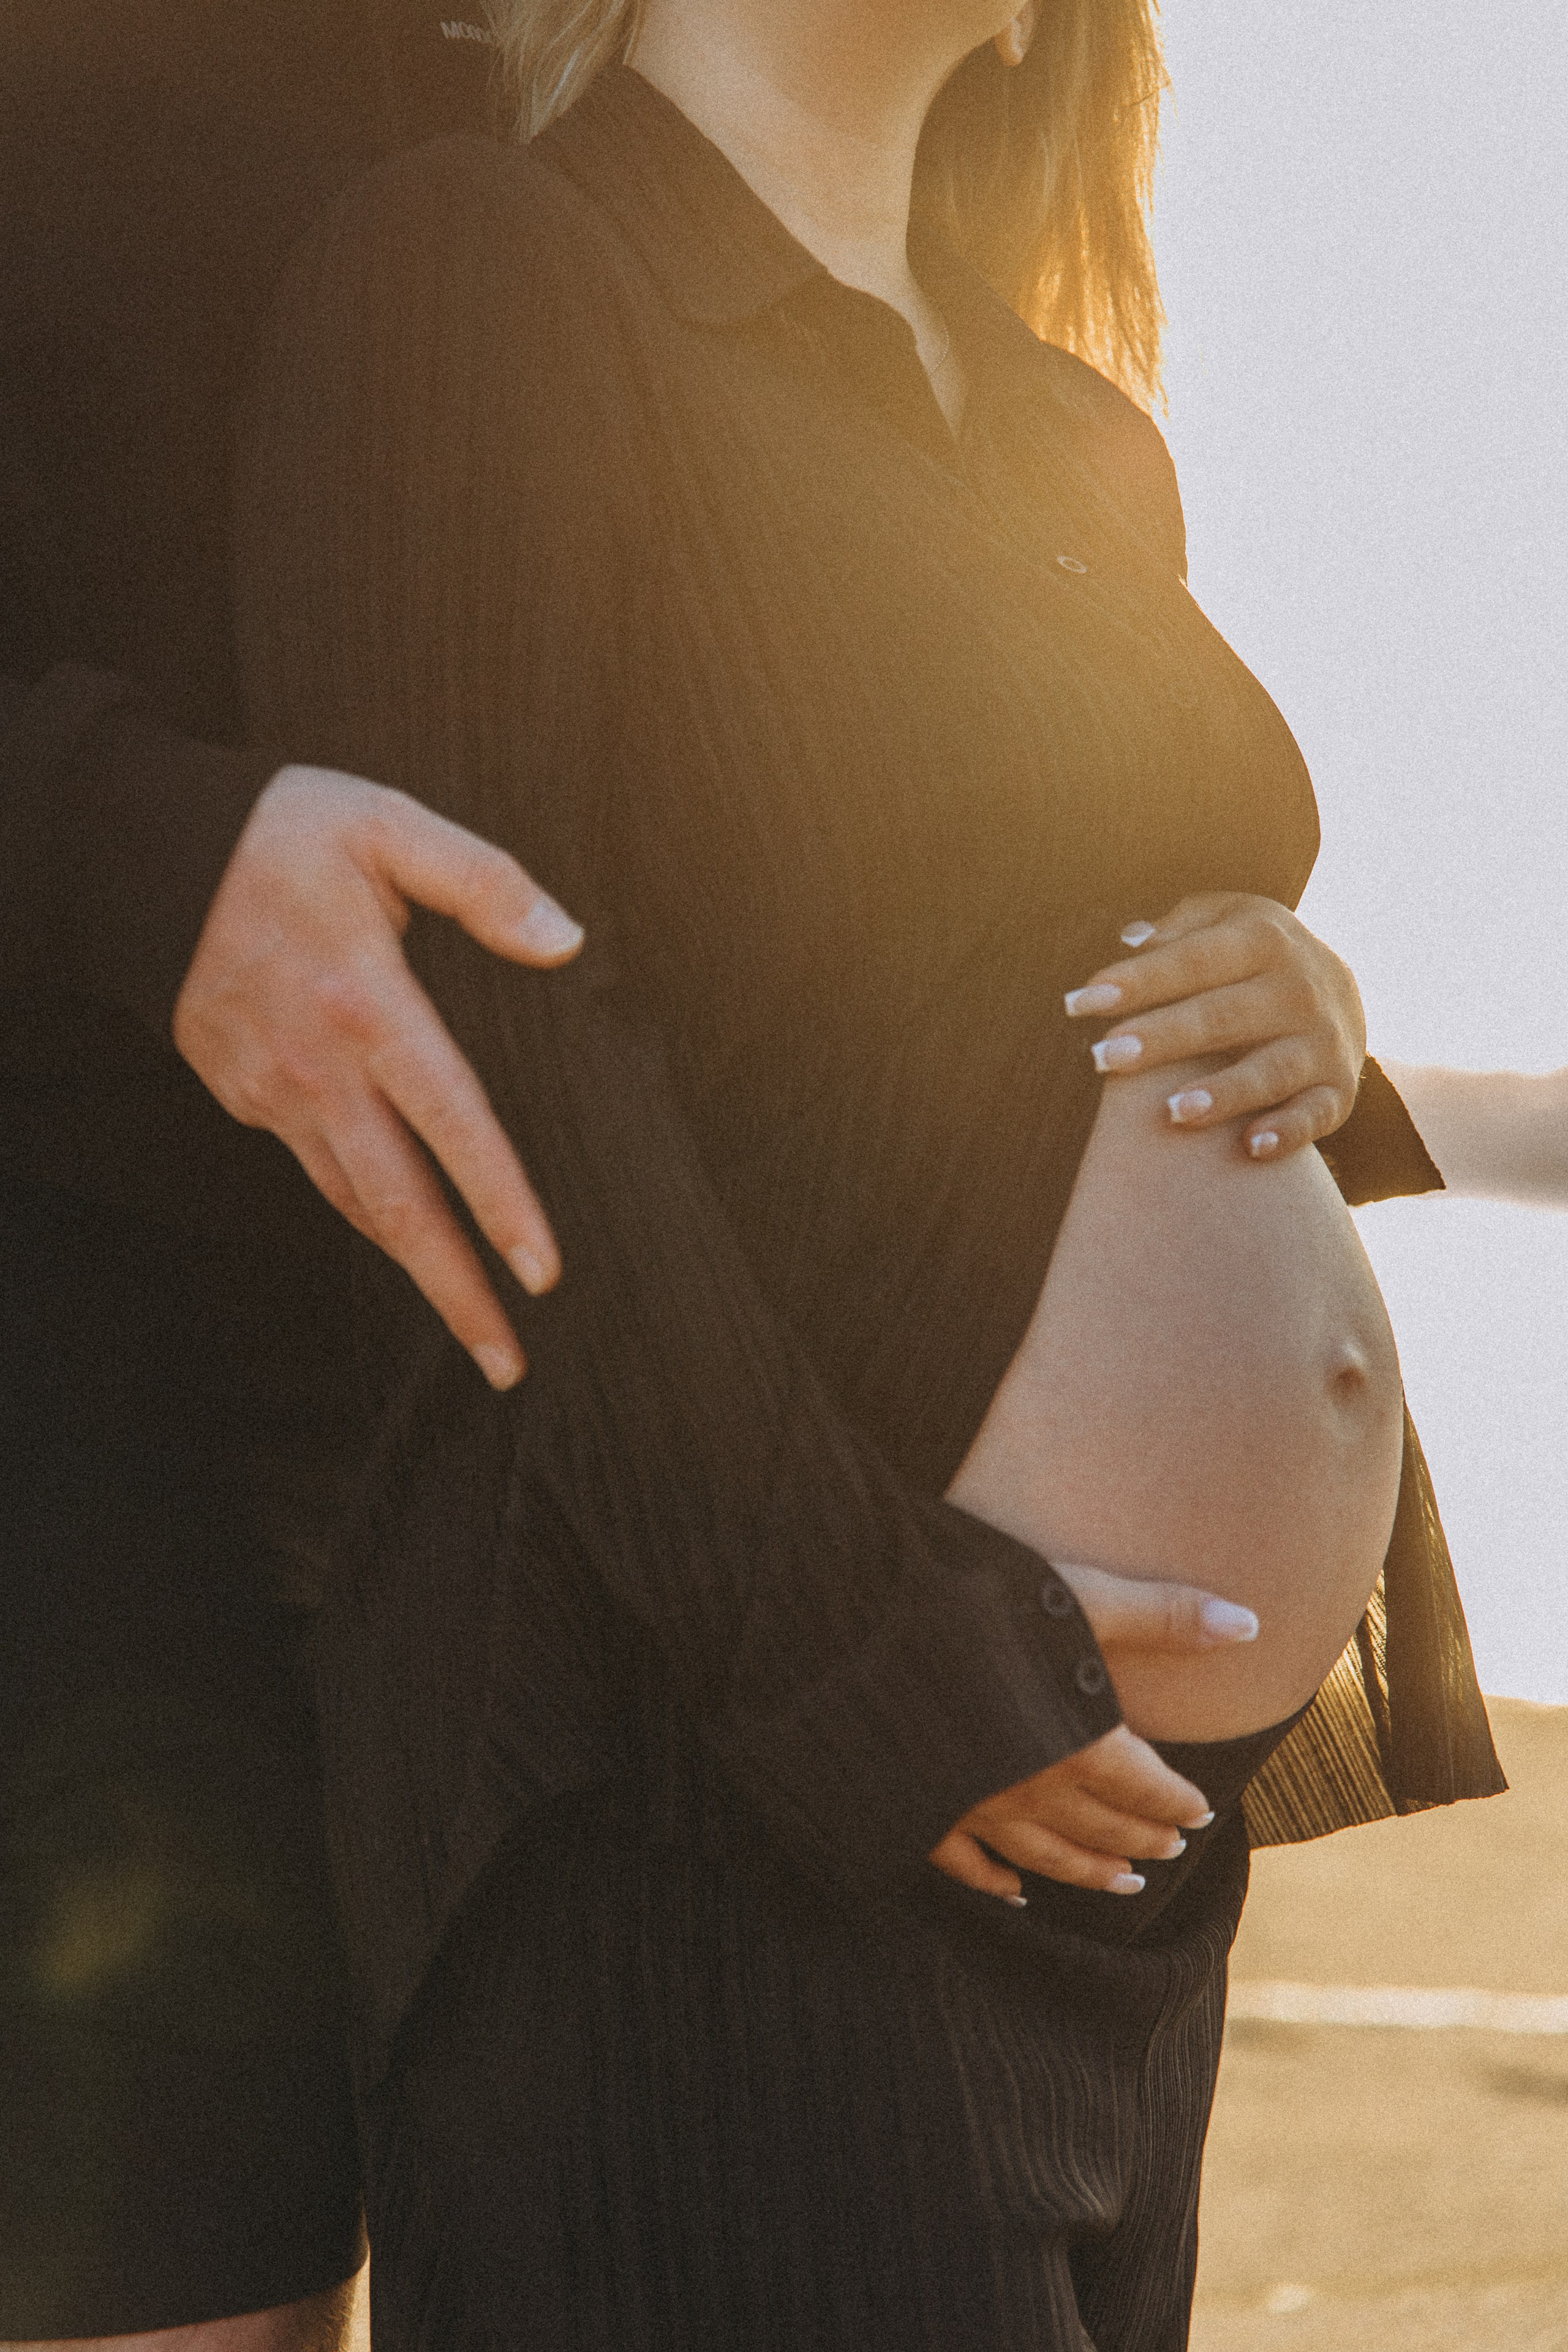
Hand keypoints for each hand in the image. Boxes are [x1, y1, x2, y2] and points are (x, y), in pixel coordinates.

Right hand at [173, 764, 583, 1388]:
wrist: (139, 852)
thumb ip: (485, 884)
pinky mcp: (242, 1094)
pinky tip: (405, 1231)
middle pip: (397, 1206)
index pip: (450, 1126)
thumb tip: (568, 943)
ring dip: (414, 1268)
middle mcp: (317, 1068)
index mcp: (365, 1005)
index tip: (544, 1275)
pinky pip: (318, 1166)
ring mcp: (272, 1091)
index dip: (500, 1205)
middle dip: (455, 1293)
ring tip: (471, 1326)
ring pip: (354, 1203)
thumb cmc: (277, 831)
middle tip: (507, 1365)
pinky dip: (365, 1208)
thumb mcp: (388, 826)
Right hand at [927, 1562, 1252, 1898]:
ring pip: (1045, 1856)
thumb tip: (1250, 1624)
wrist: (869, 1626)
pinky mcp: (923, 1809)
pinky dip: (996, 1884)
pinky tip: (1015, 1894)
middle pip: (1102, 1828)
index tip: (1200, 1813)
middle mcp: (1033, 1788)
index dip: (1178, 1802)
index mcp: (1079, 1744)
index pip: (1146, 1788)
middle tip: (1169, 1850)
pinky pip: (966, 1864)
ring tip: (1121, 1884)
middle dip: (1141, 1840)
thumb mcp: (1082, 1597)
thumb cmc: (983, 1603)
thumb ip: (1165, 1615)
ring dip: (1088, 1872)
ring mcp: (975, 1806)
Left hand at [1064, 894, 1366, 1162]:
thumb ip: (1180, 930)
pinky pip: (1315, 1114)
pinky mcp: (1338, 1090)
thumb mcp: (1226, 921)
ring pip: (1270, 1070)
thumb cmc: (1251, 958)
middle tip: (1104, 1058)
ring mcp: (1322, 1042)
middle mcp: (1298, 988)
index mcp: (1263, 938)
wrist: (1340, 992)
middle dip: (1163, 1037)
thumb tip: (1131, 940)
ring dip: (1224, 1092)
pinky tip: (1251, 1147)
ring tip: (1171, 1111)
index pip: (1192, 960)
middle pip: (1223, 1015)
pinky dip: (1288, 1131)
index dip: (1138, 981)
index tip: (1080, 1002)